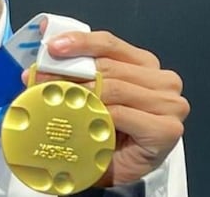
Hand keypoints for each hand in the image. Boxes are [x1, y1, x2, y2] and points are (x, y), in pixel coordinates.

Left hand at [24, 30, 189, 185]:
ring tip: (52, 98)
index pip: (109, 43)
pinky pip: (120, 114)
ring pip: (113, 88)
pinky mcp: (166, 129)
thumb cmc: (106, 129)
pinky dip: (96, 115)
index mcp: (145, 64)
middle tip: (40, 77)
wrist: (117, 169)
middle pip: (107, 66)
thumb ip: (78, 65)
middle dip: (68, 71)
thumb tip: (49, 40)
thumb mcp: (92, 90)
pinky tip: (79, 119)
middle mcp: (162, 80)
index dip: (79, 42)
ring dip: (77, 93)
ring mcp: (169, 104)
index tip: (52, 46)